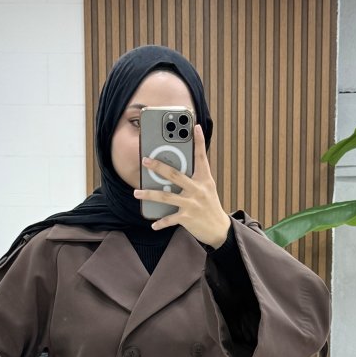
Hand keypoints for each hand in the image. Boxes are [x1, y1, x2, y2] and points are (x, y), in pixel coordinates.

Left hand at [134, 123, 230, 247]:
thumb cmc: (209, 205)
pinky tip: (153, 224)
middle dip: (158, 166)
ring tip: (136, 192)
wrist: (219, 229)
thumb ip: (194, 177)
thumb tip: (176, 168)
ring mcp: (192, 204)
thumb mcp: (206, 188)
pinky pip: (169, 219)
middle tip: (145, 160)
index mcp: (204, 179)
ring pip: (166, 197)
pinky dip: (160, 222)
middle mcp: (198, 189)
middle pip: (175, 175)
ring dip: (149, 194)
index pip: (201, 157)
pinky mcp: (187, 218)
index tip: (195, 127)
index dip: (199, 141)